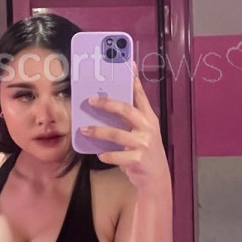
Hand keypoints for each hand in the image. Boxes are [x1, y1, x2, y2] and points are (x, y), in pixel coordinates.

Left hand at [81, 69, 170, 190]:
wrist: (156, 177)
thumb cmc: (144, 150)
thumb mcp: (143, 131)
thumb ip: (131, 118)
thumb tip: (109, 102)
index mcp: (149, 117)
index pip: (141, 95)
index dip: (134, 80)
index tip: (128, 64)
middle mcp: (148, 127)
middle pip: (126, 110)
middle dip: (107, 104)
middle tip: (90, 100)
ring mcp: (144, 144)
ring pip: (117, 133)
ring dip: (98, 131)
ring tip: (85, 129)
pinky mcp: (138, 159)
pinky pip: (117, 155)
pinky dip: (107, 155)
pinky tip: (100, 154)